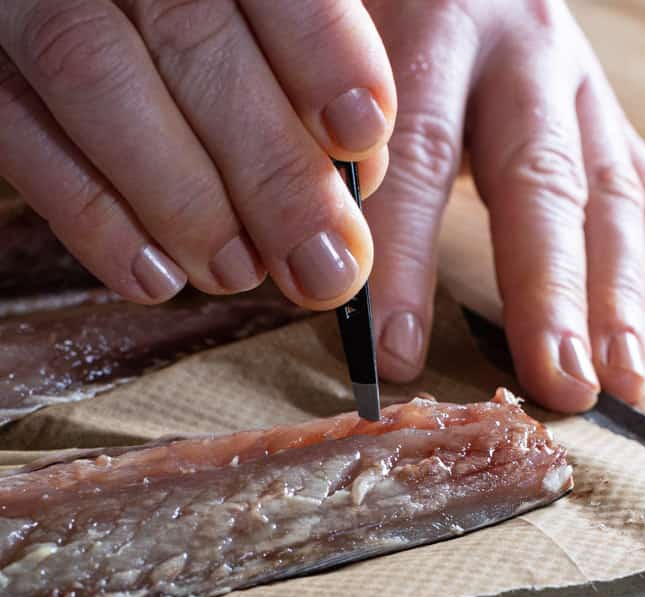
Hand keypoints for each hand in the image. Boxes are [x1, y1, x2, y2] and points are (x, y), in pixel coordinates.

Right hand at [0, 0, 394, 309]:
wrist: (108, 3)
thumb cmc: (238, 22)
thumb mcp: (290, 14)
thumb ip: (322, 65)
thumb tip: (362, 186)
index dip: (321, 50)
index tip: (363, 135)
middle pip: (193, 37)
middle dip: (271, 170)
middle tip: (322, 267)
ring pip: (94, 75)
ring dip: (180, 201)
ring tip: (238, 274)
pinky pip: (16, 130)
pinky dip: (90, 217)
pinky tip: (154, 275)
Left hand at [364, 0, 644, 411]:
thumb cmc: (367, 21)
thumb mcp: (334, 55)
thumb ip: (327, 149)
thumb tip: (318, 267)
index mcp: (435, 27)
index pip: (419, 159)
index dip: (406, 264)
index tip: (397, 355)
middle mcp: (520, 47)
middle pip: (543, 183)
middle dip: (553, 295)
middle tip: (562, 385)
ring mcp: (576, 77)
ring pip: (613, 192)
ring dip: (620, 297)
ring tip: (622, 380)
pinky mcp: (601, 107)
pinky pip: (641, 184)